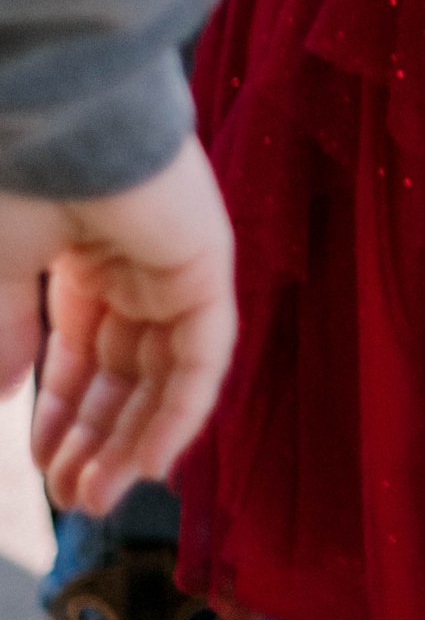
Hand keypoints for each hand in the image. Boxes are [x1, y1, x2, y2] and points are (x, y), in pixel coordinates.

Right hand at [0, 140, 237, 514]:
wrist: (53, 120)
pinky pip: (204, 358)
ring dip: (133, 440)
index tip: (39, 465)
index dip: (62, 411)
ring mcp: (176, 264)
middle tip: (74, 499)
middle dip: (98, 438)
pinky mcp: (209, 268)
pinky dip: (181, 414)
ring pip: (165, 374)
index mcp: (83, 252)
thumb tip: (3, 394)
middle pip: (128, 371)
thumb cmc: (14, 175)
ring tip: (99, 497)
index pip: (83, 350)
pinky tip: (150, 465)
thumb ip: (4, 332)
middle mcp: (136, 260)